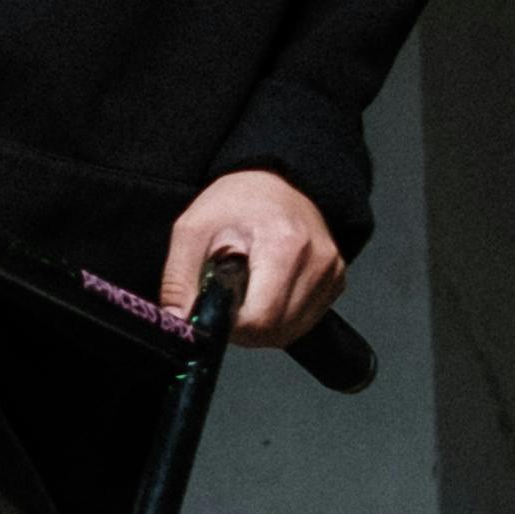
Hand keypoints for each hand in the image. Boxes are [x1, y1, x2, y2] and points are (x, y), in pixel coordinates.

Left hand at [162, 165, 346, 347]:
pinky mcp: (336, 281)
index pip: (261, 319)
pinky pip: (305, 321)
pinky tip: (268, 290)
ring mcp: (331, 273)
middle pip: (277, 331)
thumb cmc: (236, 201)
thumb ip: (179, 279)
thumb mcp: (193, 230)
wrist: (275, 181)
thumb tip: (178, 322)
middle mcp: (317, 261)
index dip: (231, 325)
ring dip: (264, 326)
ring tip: (249, 290)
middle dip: (245, 328)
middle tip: (229, 299)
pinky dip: (282, 318)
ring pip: (291, 332)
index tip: (216, 309)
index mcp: (285, 245)